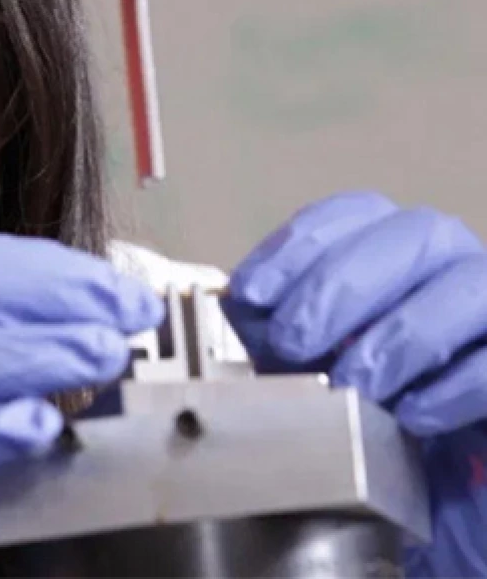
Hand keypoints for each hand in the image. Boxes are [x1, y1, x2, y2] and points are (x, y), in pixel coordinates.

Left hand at [223, 192, 486, 577]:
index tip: (251, 292)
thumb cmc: (366, 416)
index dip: (298, 244)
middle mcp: (452, 266)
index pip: (352, 214)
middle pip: (414, 233)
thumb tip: (237, 301)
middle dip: (340, 284)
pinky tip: (410, 417)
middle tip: (292, 343)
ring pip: (468, 286)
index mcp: (393, 251)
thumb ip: (276, 328)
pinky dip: (453, 386)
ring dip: (397, 336)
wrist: (426, 488)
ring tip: (353, 387)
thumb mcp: (306, 368)